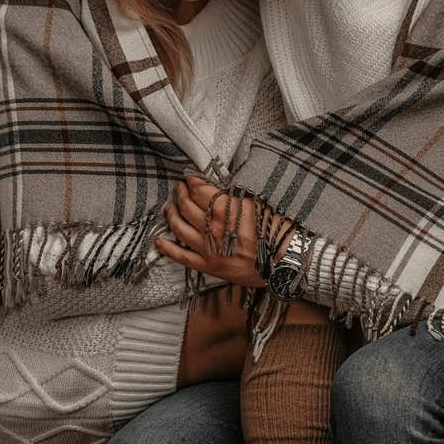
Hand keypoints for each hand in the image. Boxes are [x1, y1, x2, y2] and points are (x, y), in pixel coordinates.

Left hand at [155, 175, 292, 287]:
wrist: (284, 263)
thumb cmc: (275, 232)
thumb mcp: (258, 204)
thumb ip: (236, 195)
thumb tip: (222, 186)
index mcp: (224, 209)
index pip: (198, 189)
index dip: (191, 181)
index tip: (189, 177)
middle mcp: (212, 227)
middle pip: (185, 205)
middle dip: (180, 193)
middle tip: (179, 188)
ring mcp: (207, 248)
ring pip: (178, 227)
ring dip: (171, 214)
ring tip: (170, 207)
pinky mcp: (208, 265)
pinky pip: (181, 256)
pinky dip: (167, 248)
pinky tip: (160, 240)